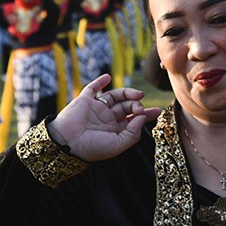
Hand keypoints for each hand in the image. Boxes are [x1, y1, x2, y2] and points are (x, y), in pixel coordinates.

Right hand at [46, 74, 160, 161]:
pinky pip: (93, 88)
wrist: (68, 143)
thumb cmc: (92, 147)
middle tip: (140, 108)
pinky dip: (100, 81)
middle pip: (126, 107)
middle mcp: (106, 118)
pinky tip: (108, 77)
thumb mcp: (118, 145)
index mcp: (114, 131)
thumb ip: (133, 132)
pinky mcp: (85, 100)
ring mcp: (96, 108)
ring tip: (137, 95)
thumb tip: (142, 117)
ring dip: (127, 93)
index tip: (157, 110)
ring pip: (114, 96)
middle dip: (137, 105)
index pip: (133, 120)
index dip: (146, 114)